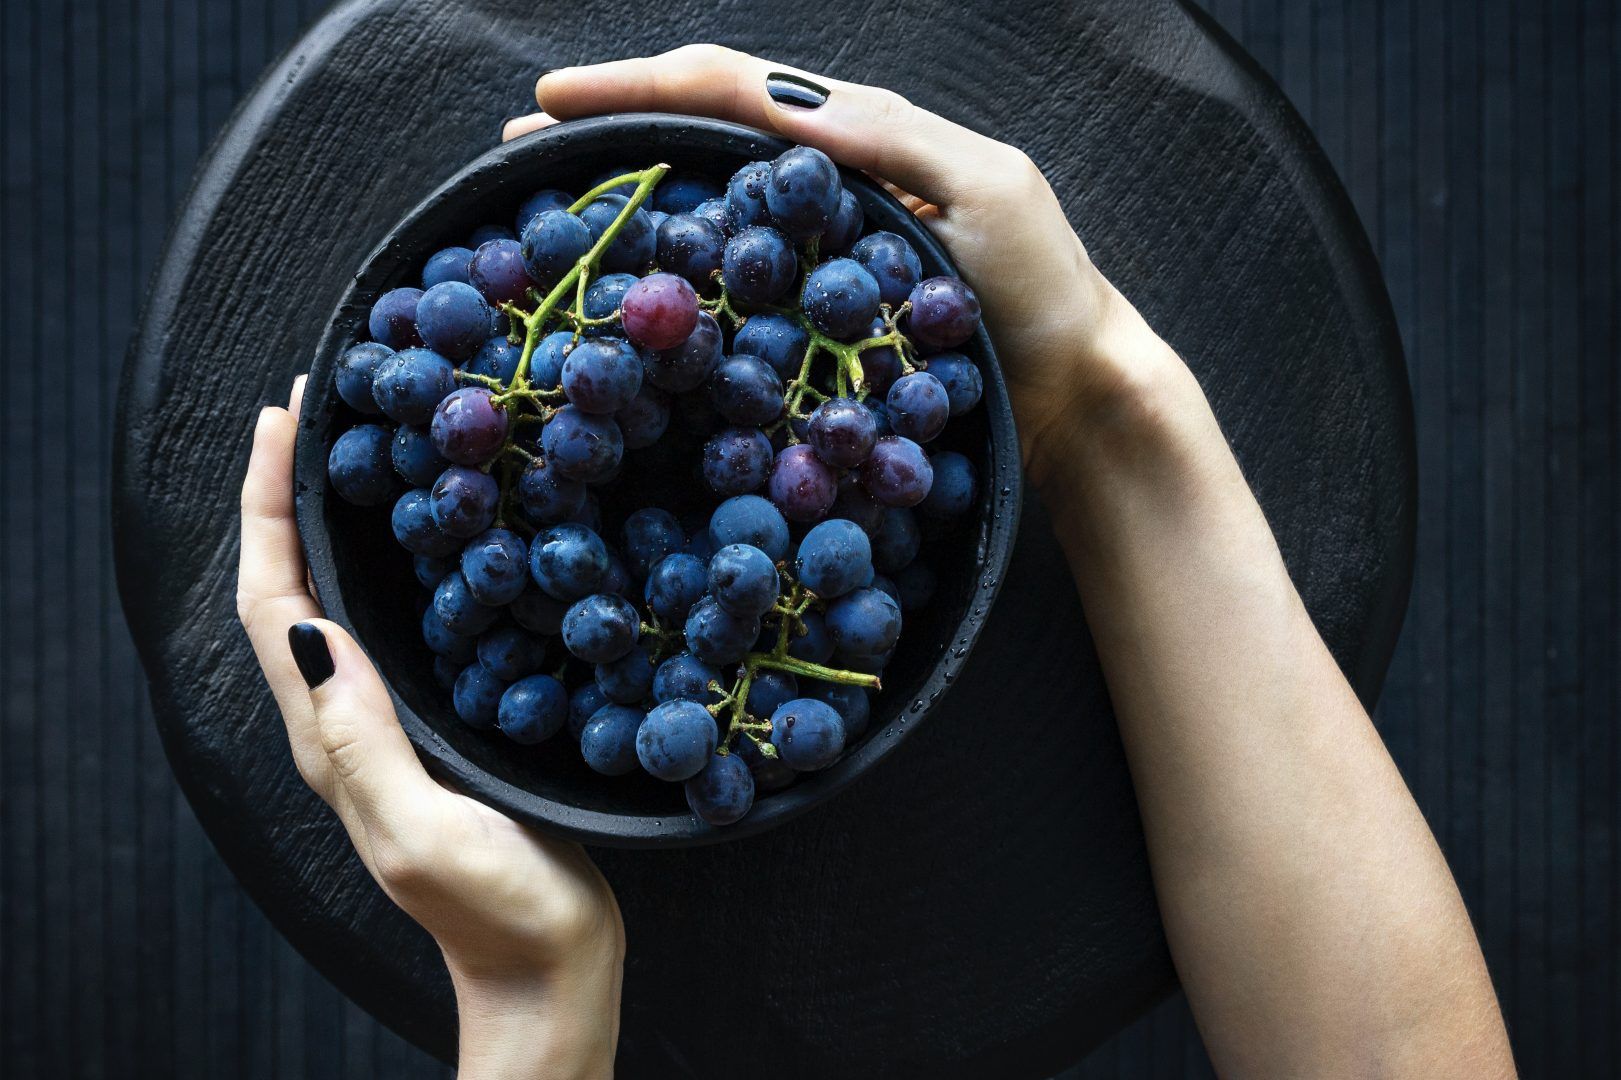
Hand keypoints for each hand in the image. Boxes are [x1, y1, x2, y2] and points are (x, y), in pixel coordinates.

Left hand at [236, 377, 622, 1079]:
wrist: (547, 965)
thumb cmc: (494, 908)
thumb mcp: (420, 830)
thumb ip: (360, 740)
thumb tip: (308, 626)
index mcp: (328, 737)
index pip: (271, 601)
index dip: (266, 508)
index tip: (283, 421)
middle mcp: (344, 720)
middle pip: (289, 587)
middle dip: (286, 494)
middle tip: (315, 408)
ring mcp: (388, 723)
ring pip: (335, 601)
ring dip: (328, 522)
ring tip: (358, 448)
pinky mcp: (435, 726)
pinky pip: (391, 626)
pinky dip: (388, 566)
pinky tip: (430, 536)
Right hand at [503, 44, 1181, 485]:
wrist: (1076, 392)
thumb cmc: (1044, 292)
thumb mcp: (986, 191)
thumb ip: (892, 144)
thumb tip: (785, 112)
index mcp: (861, 135)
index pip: (730, 89)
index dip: (637, 88)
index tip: (551, 103)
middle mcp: (827, 181)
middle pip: (699, 136)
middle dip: (607, 131)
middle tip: (518, 152)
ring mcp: (819, 252)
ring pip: (708, 208)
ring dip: (626, 199)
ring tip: (549, 215)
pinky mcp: (820, 315)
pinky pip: (735, 285)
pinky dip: (675, 279)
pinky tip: (634, 298)